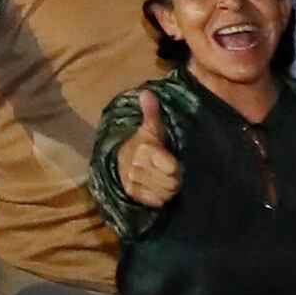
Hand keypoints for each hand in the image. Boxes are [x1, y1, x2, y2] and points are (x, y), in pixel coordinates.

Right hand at [115, 93, 182, 209]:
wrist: (119, 160)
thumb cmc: (142, 144)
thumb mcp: (150, 128)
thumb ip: (151, 112)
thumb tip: (147, 93)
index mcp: (144, 150)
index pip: (172, 168)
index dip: (176, 167)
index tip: (172, 162)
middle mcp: (137, 167)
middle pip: (171, 183)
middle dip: (174, 179)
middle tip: (169, 172)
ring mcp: (133, 182)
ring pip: (165, 193)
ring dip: (168, 188)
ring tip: (163, 179)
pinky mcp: (132, 194)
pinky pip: (156, 201)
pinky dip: (160, 197)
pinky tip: (157, 188)